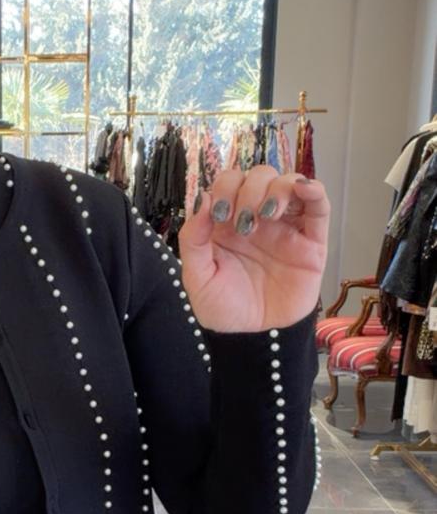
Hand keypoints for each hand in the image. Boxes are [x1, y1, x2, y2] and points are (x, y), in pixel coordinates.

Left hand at [179, 165, 329, 332]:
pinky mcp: (311, 241)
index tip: (219, 214)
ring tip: (268, 214)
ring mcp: (286, 227)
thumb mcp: (197, 277)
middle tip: (243, 222)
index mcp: (227, 221)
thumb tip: (201, 199)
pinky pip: (319, 206)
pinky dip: (314, 190)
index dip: (224, 188)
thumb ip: (194, 240)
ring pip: (288, 183)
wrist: (253, 337)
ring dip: (277, 188)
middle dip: (249, 190)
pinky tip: (303, 189)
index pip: (229, 182)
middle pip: (259, 176)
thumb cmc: (224, 308)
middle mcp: (257, 217)